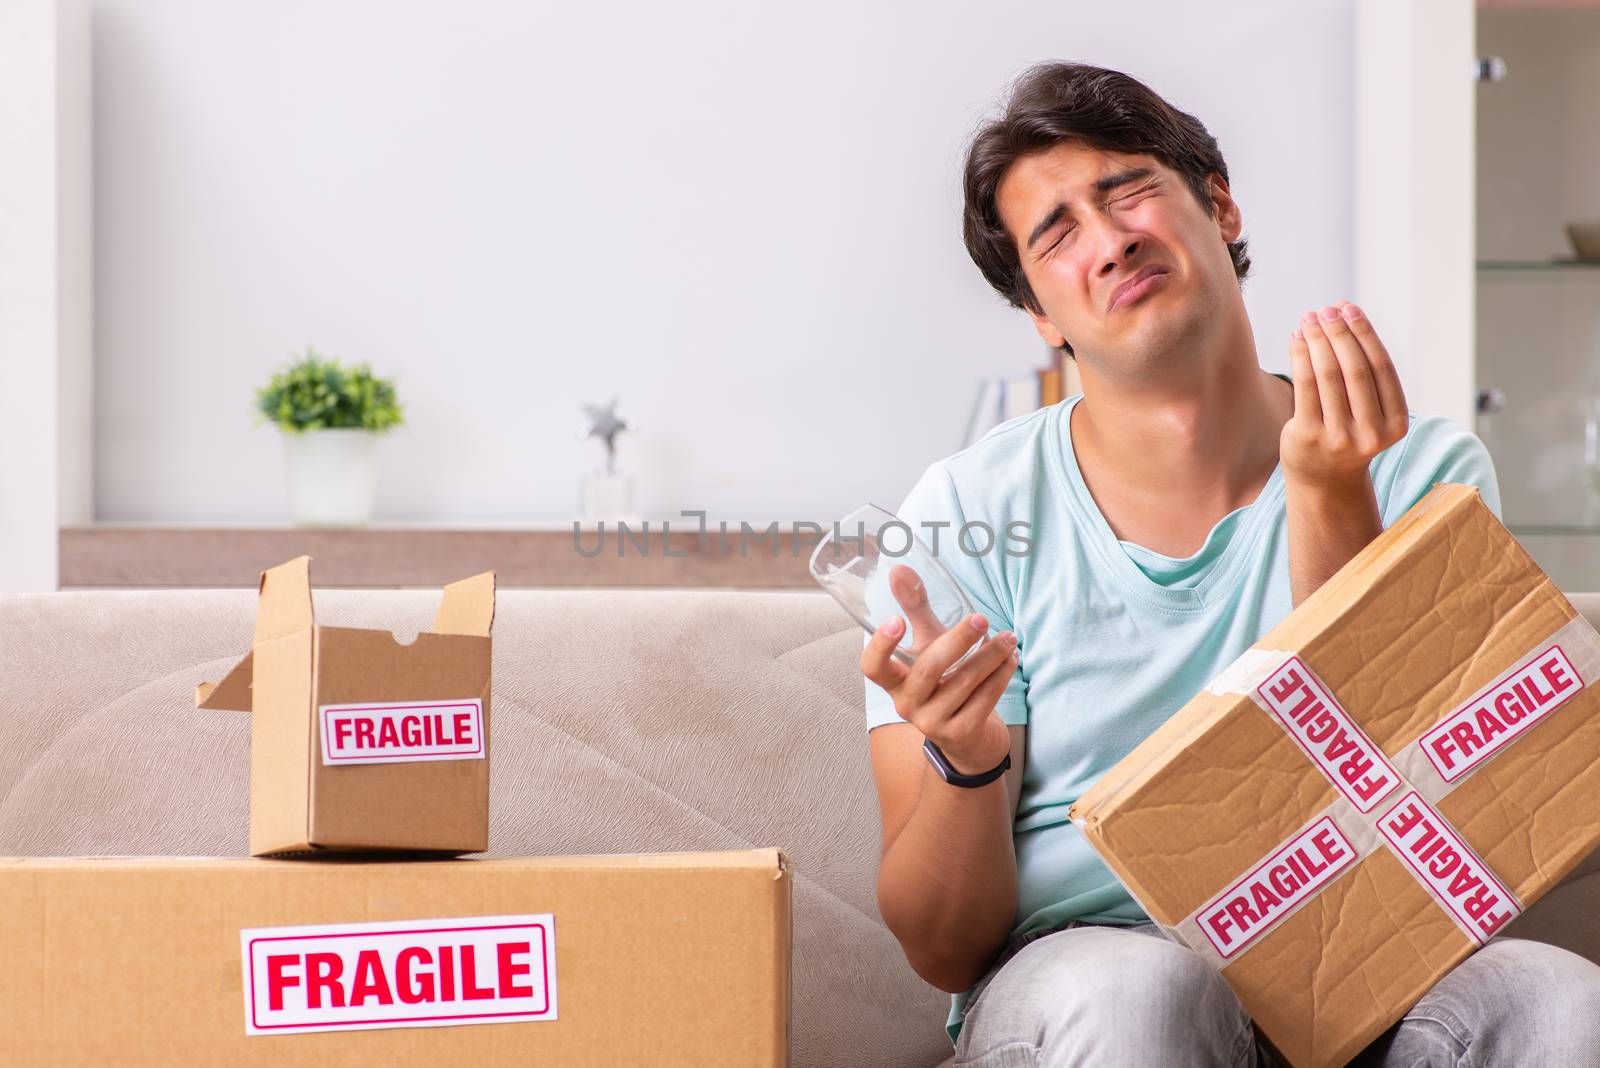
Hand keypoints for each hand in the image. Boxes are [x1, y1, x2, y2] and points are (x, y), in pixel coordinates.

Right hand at [858, 563, 1018, 775]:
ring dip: (991, 655)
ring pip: (963, 682)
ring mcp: (932, 722)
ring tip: (1008, 637)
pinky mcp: (960, 733)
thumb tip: (899, 568)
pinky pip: (984, 699)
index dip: (880, 645)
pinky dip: (1001, 675)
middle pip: (928, 669)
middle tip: (982, 619)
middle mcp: (907, 703)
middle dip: (958, 640)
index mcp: (894, 680)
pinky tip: (1010, 659)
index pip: (872, 667)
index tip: (896, 619)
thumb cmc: (942, 680)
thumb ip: (915, 608)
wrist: (966, 737)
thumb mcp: (927, 644)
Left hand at [1281, 302, 1408, 489]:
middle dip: (1339, 333)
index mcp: (1396, 423)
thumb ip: (1364, 369)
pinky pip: (1304, 386)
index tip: (1349, 308)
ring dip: (1317, 340)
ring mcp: (1339, 437)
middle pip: (1355, 369)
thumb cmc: (1349, 430)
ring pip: (1328, 375)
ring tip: (1308, 319)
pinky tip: (1297, 338)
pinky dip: (1300, 356)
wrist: (1324, 478)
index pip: (1382, 367)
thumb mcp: (1369, 408)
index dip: (1365, 333)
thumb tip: (1345, 312)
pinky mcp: (1309, 436)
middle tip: (1325, 310)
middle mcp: (1371, 433)